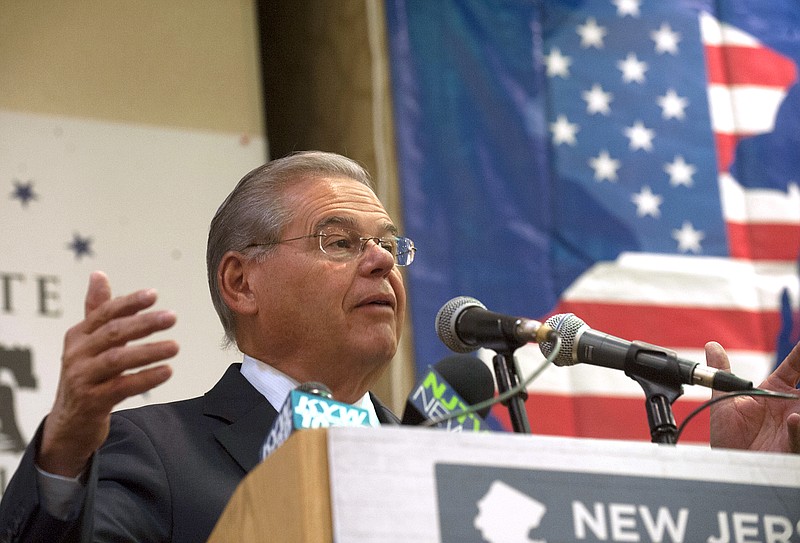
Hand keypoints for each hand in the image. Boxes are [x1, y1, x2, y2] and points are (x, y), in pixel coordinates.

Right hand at [37, 271, 178, 476]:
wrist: (69, 423)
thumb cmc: (85, 375)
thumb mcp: (88, 343)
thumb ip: (97, 310)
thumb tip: (98, 273)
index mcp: (78, 336)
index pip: (104, 313)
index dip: (129, 303)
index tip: (154, 294)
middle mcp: (76, 355)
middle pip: (112, 333)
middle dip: (143, 323)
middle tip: (172, 317)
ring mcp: (82, 379)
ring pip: (117, 360)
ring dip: (148, 351)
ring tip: (175, 346)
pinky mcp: (92, 402)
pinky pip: (122, 387)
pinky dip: (145, 378)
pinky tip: (167, 371)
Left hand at [706, 340, 799, 453]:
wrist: (728, 464)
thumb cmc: (730, 436)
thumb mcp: (725, 399)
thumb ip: (721, 372)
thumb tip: (712, 346)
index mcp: (776, 392)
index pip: (794, 368)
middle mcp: (791, 407)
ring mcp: (794, 426)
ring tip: (796, 408)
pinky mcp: (793, 446)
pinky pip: (799, 436)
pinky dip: (798, 428)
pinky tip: (794, 419)